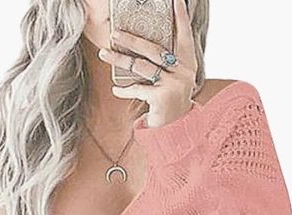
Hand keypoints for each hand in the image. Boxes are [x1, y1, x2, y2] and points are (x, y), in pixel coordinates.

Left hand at [97, 0, 197, 127]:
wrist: (177, 126)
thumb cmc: (170, 98)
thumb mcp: (173, 77)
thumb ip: (165, 62)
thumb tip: (141, 43)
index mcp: (187, 61)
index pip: (184, 34)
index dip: (180, 16)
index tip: (176, 0)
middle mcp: (183, 70)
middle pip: (153, 49)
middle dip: (131, 40)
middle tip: (114, 33)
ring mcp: (173, 83)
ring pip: (141, 66)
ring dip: (120, 59)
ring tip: (104, 53)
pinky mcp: (162, 96)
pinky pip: (138, 88)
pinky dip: (125, 90)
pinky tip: (116, 90)